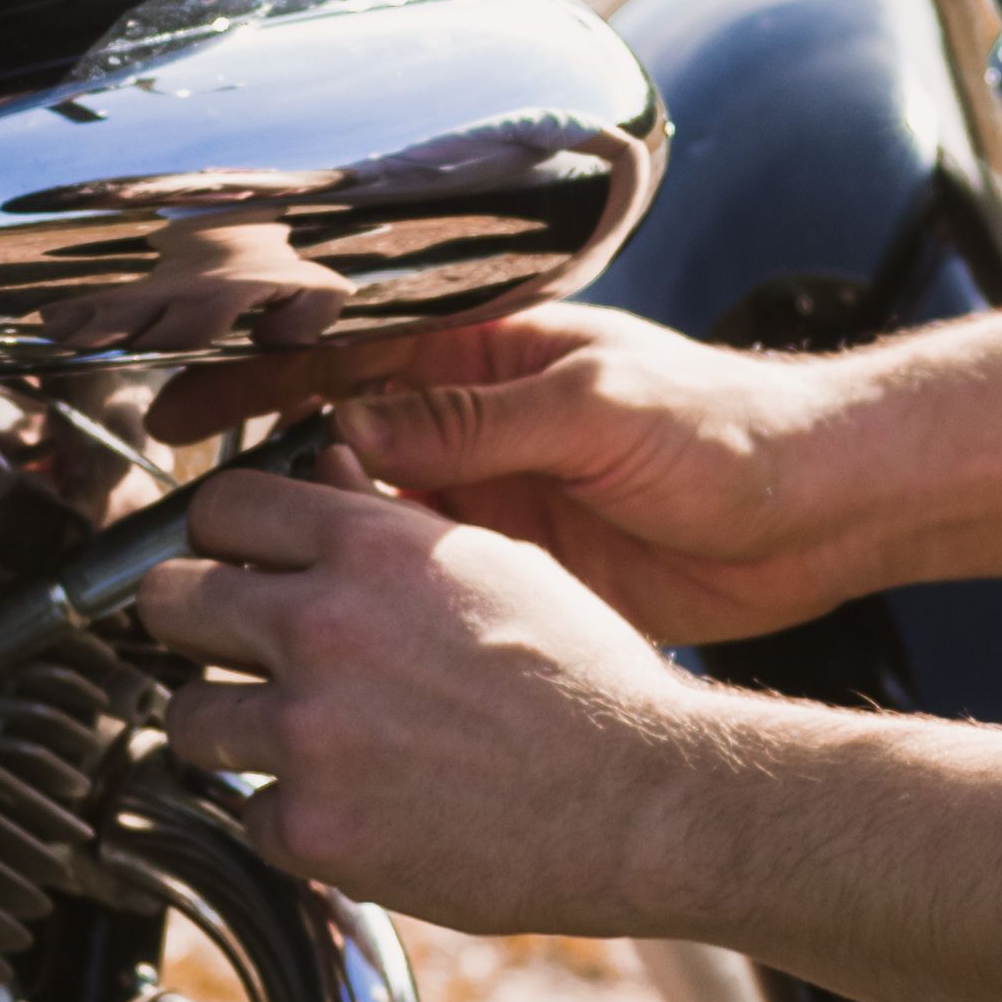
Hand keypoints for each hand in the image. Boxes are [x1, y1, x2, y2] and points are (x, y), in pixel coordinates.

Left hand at [136, 460, 743, 931]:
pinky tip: (353, 806)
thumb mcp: (497, 563)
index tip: (230, 564)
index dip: (221, 537)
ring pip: (187, 716)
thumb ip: (389, 522)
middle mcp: (323, 628)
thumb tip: (325, 471)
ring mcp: (310, 733)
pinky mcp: (314, 829)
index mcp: (369, 549)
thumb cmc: (585, 680)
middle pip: (168, 600)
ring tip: (295, 738)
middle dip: (192, 623)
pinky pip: (247, 811)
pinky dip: (289, 816)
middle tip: (229, 650)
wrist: (640, 799)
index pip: (218, 507)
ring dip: (230, 726)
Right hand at [145, 305, 868, 642]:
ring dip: (307, 560)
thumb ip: (482, 417)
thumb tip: (362, 427)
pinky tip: (326, 644)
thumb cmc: (732, 428)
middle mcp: (480, 427)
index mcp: (490, 358)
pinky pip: (422, 591)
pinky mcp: (519, 574)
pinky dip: (372, 614)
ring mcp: (494, 503)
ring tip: (229, 598)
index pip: (347, 360)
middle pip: (337, 450)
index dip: (257, 384)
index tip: (177, 413)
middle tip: (180, 527)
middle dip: (257, 485)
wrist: (824, 509)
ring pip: (369, 529)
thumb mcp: (599, 407)